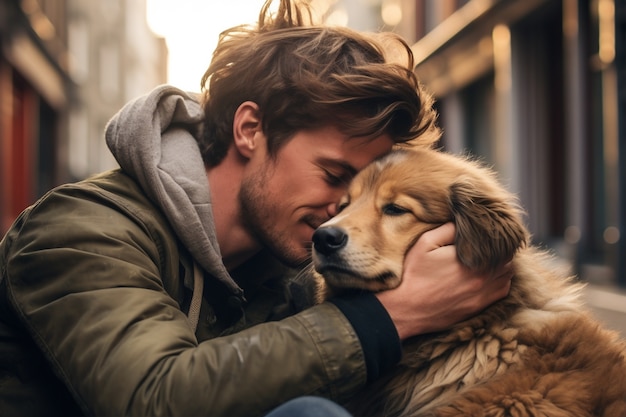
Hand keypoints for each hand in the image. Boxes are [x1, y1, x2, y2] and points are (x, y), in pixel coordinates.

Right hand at [375, 223, 511, 339]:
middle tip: (490, 246)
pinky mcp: (479, 306)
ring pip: (507, 275)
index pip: (499, 243)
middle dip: (501, 251)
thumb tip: (464, 222)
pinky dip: (500, 282)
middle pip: (507, 259)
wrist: (408, 309)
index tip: (488, 234)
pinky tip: (488, 277)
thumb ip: (448, 229)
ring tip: (490, 260)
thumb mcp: (425, 244)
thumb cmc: (414, 275)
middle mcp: (482, 277)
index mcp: (471, 258)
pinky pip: (502, 291)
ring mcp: (482, 294)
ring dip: (502, 266)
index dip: (496, 237)